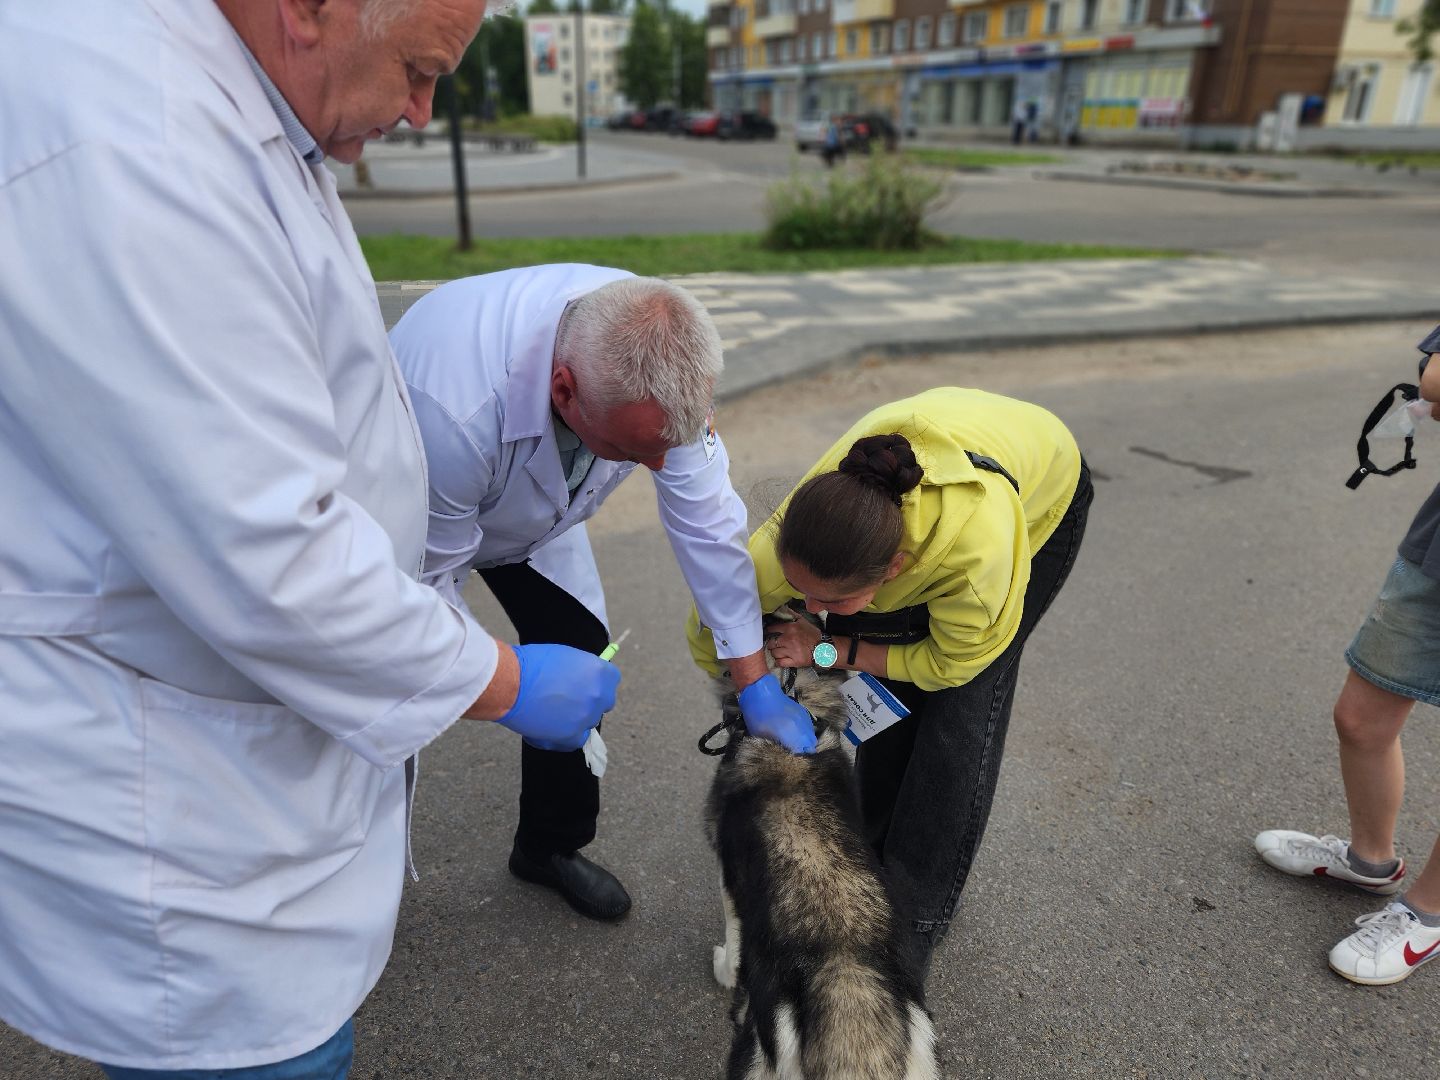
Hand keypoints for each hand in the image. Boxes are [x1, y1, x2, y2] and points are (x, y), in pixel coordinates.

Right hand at [495, 644, 619, 750]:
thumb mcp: (564, 657)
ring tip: (553, 711)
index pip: (612, 678)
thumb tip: (585, 677)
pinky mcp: (570, 735)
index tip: (588, 681)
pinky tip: (552, 727)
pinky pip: (577, 740)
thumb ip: (581, 669)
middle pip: (604, 701)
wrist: (509, 683)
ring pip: (589, 721)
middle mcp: (597, 695)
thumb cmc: (530, 664)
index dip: (598, 680)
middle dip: (590, 699)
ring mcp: (585, 717)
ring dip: (577, 717)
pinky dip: (567, 736)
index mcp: (598, 671)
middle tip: (569, 697)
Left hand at [736, 674, 816, 753]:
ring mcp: (804, 720)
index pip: (801, 754)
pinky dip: (805, 732)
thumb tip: (779, 755)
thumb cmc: (757, 716)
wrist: (762, 693)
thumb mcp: (760, 736)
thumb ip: (773, 747)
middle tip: (794, 754)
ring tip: (797, 744)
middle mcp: (802, 730)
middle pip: (811, 747)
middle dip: (805, 752)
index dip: (797, 759)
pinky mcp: (803, 713)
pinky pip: (809, 727)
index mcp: (791, 737)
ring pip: (812, 737)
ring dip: (806, 742)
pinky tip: (796, 732)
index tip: (791, 761)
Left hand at [765, 618, 821, 668]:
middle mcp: (788, 639)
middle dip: (771, 644)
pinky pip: (780, 662)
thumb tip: (784, 609)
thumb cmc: (813, 634)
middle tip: (774, 644)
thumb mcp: (804, 621)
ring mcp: (790, 651)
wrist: (824, 648)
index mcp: (790, 628)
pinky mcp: (794, 661)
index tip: (768, 632)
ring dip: (775, 653)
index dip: (769, 631)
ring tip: (779, 652)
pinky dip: (779, 662)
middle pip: (771, 643)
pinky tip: (781, 659)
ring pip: (774, 653)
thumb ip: (793, 615)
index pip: (773, 628)